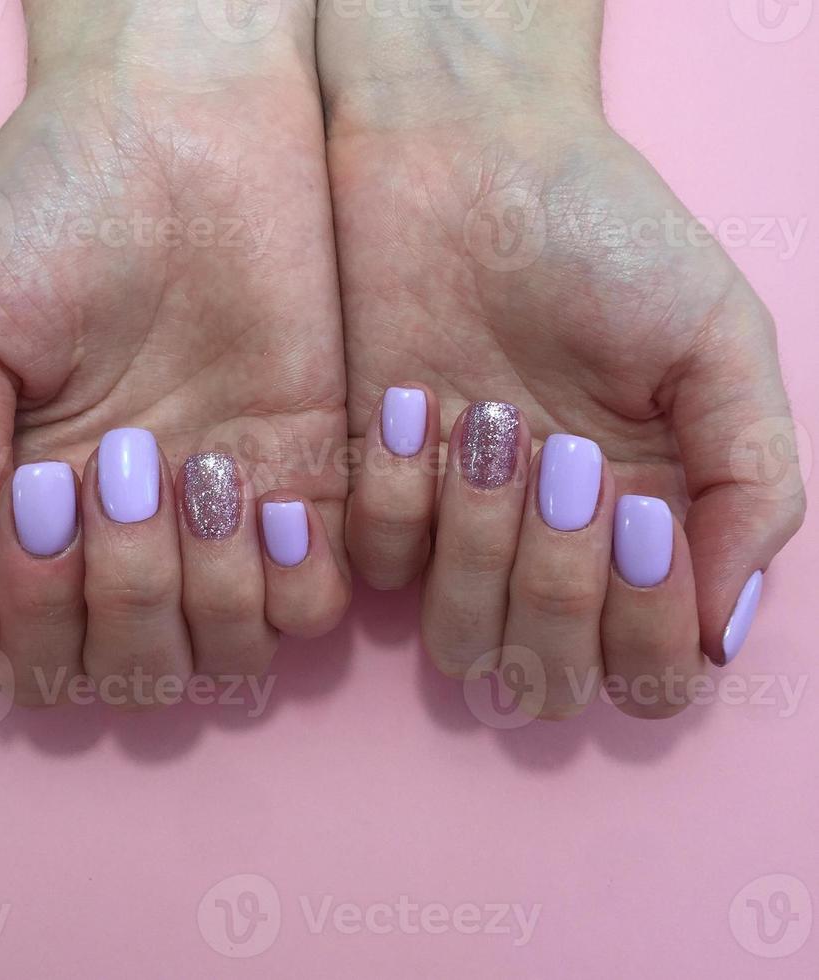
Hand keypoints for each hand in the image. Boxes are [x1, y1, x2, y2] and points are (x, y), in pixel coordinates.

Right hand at [0, 0, 348, 704]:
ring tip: (202, 472)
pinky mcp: (314, 472)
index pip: (46, 650)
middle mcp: (139, 529)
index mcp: (44, 506)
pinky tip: (276, 502)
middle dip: (130, 601)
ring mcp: (229, 509)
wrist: (183, 123)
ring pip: (235, 650)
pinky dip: (296, 581)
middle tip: (123, 475)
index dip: (45, 617)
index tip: (47, 508)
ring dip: (214, 595)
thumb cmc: (56, 208)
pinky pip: (318, 595)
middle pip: (144, 666)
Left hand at [319, 2, 804, 717]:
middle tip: (563, 461)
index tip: (637, 516)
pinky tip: (408, 404)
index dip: (645, 628)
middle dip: (560, 587)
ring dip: (480, 547)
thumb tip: (719, 630)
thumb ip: (749, 486)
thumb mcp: (718, 341)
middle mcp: (549, 548)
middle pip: (549, 674)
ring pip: (460, 640)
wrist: (464, 159)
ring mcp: (457, 529)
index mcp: (647, 526)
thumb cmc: (602, 235)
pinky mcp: (374, 493)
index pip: (650, 672)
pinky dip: (396, 495)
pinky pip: (378, 564)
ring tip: (488, 423)